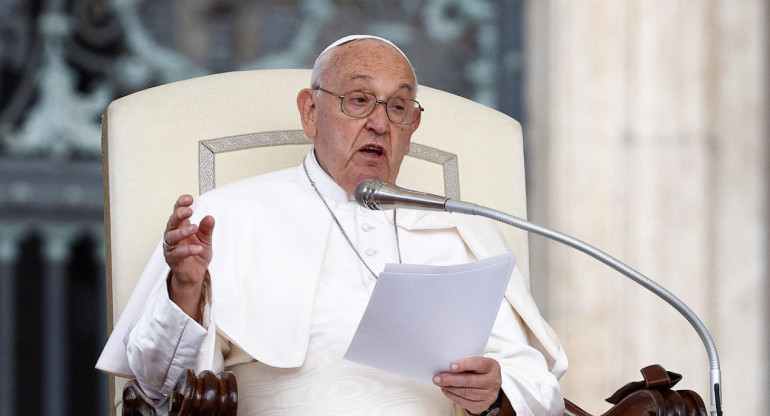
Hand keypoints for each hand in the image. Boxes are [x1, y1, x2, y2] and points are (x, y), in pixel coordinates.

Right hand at [163, 194, 214, 318]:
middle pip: (172, 221)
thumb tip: (210, 217)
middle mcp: (173, 235)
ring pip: (171, 236)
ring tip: (194, 228)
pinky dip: (188, 250)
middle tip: (189, 210)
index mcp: (181, 227)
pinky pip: (178, 254)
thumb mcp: (206, 239)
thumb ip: (207, 229)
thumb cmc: (197, 254)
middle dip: (179, 214)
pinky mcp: (172, 260)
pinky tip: (198, 248)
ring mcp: (171, 247)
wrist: (194, 274)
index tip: (189, 199)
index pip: (178, 212)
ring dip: (182, 231)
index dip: (181, 204)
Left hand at [433, 356, 503, 414]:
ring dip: (450, 388)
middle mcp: (493, 381)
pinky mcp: (483, 405)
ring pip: (466, 393)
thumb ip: (465, 362)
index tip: (451, 366)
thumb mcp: (476, 361)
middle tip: (437, 378)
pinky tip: (446, 390)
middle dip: (451, 379)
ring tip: (440, 383)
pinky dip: (452, 396)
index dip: (464, 365)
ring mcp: (489, 394)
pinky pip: (465, 402)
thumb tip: (446, 366)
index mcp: (492, 366)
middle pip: (469, 381)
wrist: (489, 383)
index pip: (478, 364)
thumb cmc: (479, 370)